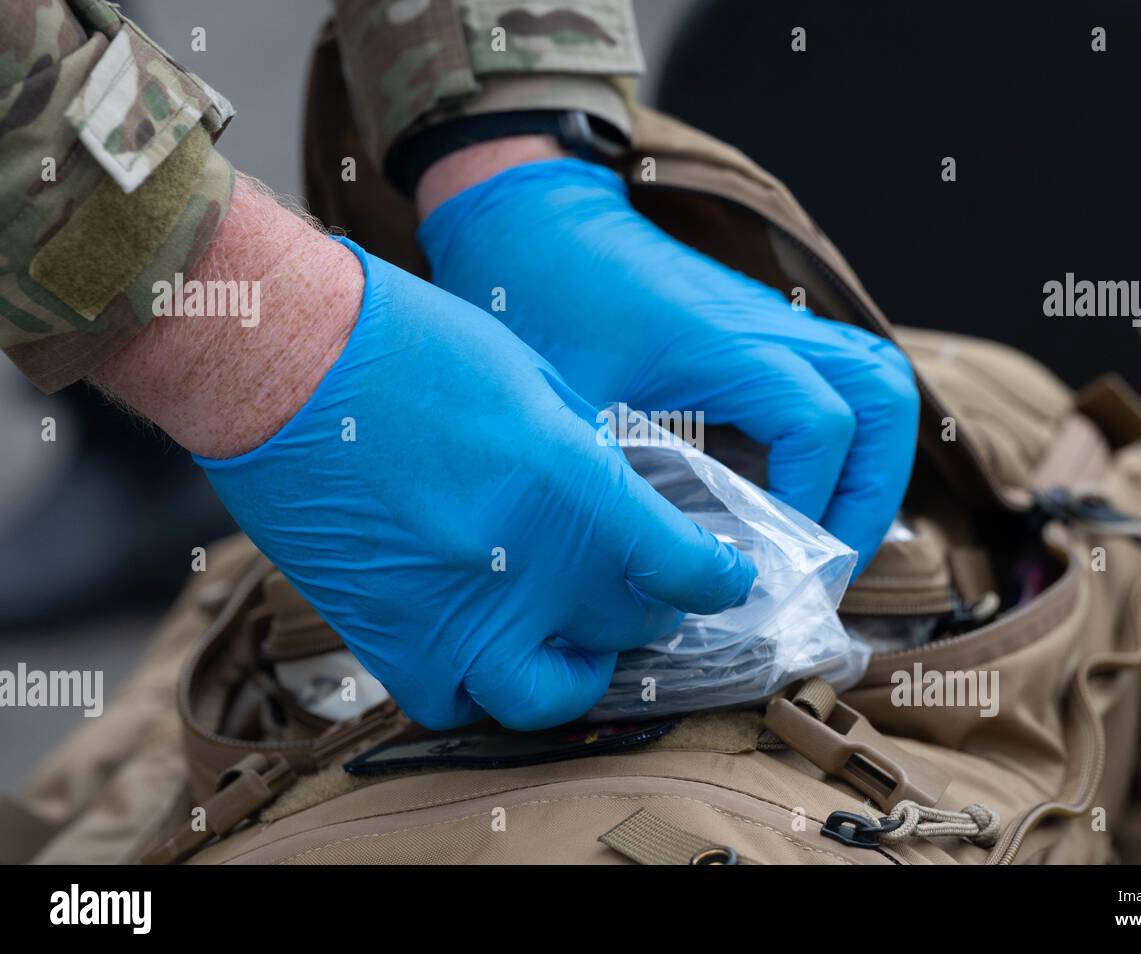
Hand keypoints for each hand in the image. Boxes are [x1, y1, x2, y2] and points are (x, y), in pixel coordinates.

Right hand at [196, 239, 755, 730]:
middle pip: (627, 625)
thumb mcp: (534, 380)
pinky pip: (455, 702)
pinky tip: (488, 649)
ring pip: (547, 696)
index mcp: (569, 488)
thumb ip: (587, 457)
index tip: (724, 577)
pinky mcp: (386, 636)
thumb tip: (620, 505)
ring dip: (579, 676)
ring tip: (579, 645)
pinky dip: (483, 688)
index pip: (681, 570)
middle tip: (646, 589)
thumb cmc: (409, 344)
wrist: (282, 361)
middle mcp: (520, 567)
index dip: (717, 580)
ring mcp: (452, 613)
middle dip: (652, 609)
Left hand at [417, 155, 919, 575]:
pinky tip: (794, 496)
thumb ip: (624, 483)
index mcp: (725, 342)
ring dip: (871, 464)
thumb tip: (672, 569)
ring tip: (830, 535)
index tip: (772, 559)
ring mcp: (774, 322)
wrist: (534, 222)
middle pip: (884, 396)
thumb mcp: (570, 409)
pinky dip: (841, 440)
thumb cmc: (541, 304)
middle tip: (835, 559)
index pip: (820, 424)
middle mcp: (768, 324)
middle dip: (874, 489)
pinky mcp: (764, 331)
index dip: (812, 501)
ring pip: (877, 382)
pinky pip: (839, 379)